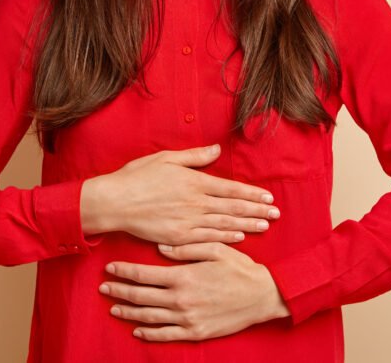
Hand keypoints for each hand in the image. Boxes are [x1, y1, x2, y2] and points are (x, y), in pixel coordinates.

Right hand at [81, 144, 280, 245]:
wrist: (114, 202)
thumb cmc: (137, 177)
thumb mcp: (166, 158)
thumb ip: (194, 156)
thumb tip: (217, 150)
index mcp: (194, 182)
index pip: (231, 189)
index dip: (251, 194)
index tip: (268, 198)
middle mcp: (195, 203)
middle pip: (233, 208)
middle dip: (256, 211)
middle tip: (276, 214)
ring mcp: (187, 222)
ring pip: (224, 224)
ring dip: (247, 225)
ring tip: (265, 226)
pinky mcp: (178, 237)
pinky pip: (207, 239)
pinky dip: (225, 238)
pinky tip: (239, 238)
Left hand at [99, 242, 290, 340]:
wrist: (263, 296)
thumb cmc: (240, 269)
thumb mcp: (215, 249)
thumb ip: (185, 248)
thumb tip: (159, 248)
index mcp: (183, 276)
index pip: (144, 274)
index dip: (124, 271)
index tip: (110, 268)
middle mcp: (180, 299)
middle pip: (140, 296)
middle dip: (118, 291)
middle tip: (103, 287)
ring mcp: (187, 318)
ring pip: (148, 317)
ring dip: (128, 313)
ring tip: (113, 307)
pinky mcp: (195, 332)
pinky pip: (166, 335)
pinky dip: (148, 333)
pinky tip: (137, 329)